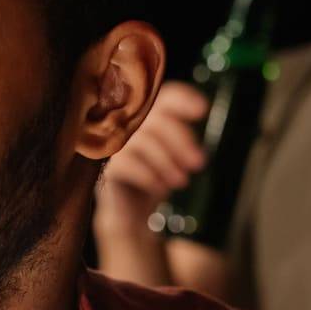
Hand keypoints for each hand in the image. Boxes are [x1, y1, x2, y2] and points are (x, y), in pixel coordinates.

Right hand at [94, 81, 209, 227]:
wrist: (133, 211)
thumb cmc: (157, 177)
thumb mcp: (175, 157)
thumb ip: (184, 143)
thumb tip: (196, 152)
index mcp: (150, 116)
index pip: (166, 97)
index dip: (184, 100)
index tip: (203, 110)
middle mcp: (129, 124)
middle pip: (157, 119)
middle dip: (181, 140)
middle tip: (198, 163)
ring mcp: (115, 144)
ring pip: (142, 142)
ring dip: (167, 162)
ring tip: (182, 180)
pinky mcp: (107, 166)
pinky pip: (127, 164)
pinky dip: (149, 176)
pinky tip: (161, 188)